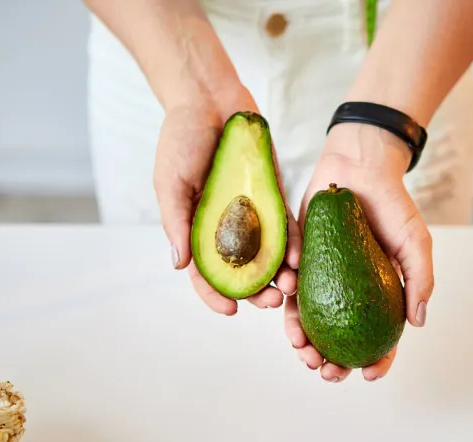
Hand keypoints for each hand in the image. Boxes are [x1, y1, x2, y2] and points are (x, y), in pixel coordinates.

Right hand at [154, 85, 300, 314]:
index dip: (215, 295)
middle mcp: (225, 228)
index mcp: (196, 229)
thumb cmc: (182, 138)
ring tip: (290, 288)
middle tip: (271, 303)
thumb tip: (179, 265)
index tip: (230, 311)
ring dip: (279, 275)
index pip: (205, 273)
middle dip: (256, 291)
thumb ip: (176, 221)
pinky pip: (286, 226)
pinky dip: (294, 244)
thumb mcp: (170, 181)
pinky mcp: (273, 196)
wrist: (210, 98)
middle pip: (242, 271)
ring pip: (268, 255)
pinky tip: (302, 258)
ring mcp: (251, 214)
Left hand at [284, 123, 433, 381]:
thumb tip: (417, 323)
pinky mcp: (298, 261)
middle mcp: (348, 293)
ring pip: (309, 322)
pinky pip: (287, 289)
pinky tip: (287, 307)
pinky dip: (285, 302)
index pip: (380, 339)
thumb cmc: (392, 204)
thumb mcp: (416, 242)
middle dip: (330, 364)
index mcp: (379, 295)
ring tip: (301, 349)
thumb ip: (420, 280)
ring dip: (302, 342)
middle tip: (326, 373)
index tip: (369, 375)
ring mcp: (322, 280)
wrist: (358, 167)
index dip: (377, 362)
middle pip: (339, 339)